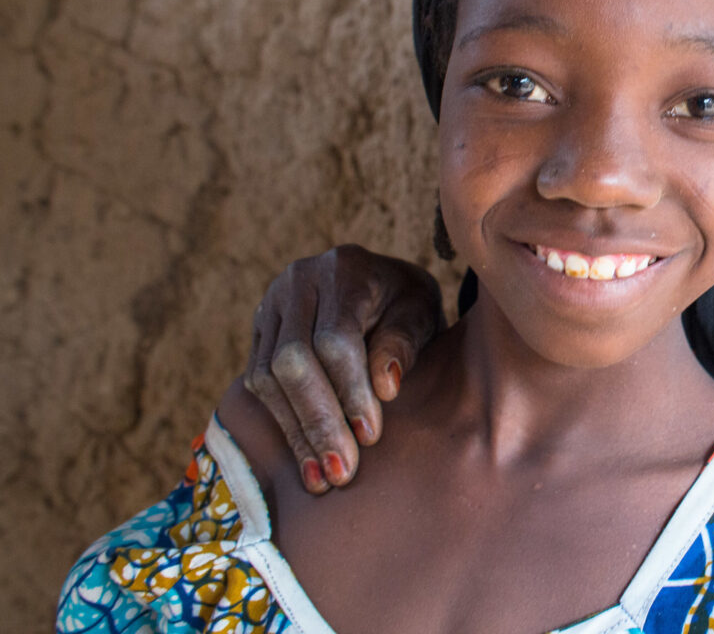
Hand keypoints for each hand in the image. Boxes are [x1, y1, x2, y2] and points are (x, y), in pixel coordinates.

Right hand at [243, 244, 444, 492]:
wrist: (381, 285)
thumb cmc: (407, 304)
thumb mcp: (420, 313)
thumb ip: (403, 343)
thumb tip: (386, 387)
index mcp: (344, 270)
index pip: (335, 338)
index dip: (350, 390)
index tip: (370, 436)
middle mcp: (297, 282)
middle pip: (292, 360)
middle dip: (318, 421)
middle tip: (342, 471)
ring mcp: (270, 306)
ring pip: (267, 377)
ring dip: (297, 432)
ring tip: (323, 478)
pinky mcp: (258, 333)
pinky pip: (258, 384)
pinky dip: (285, 425)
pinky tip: (307, 461)